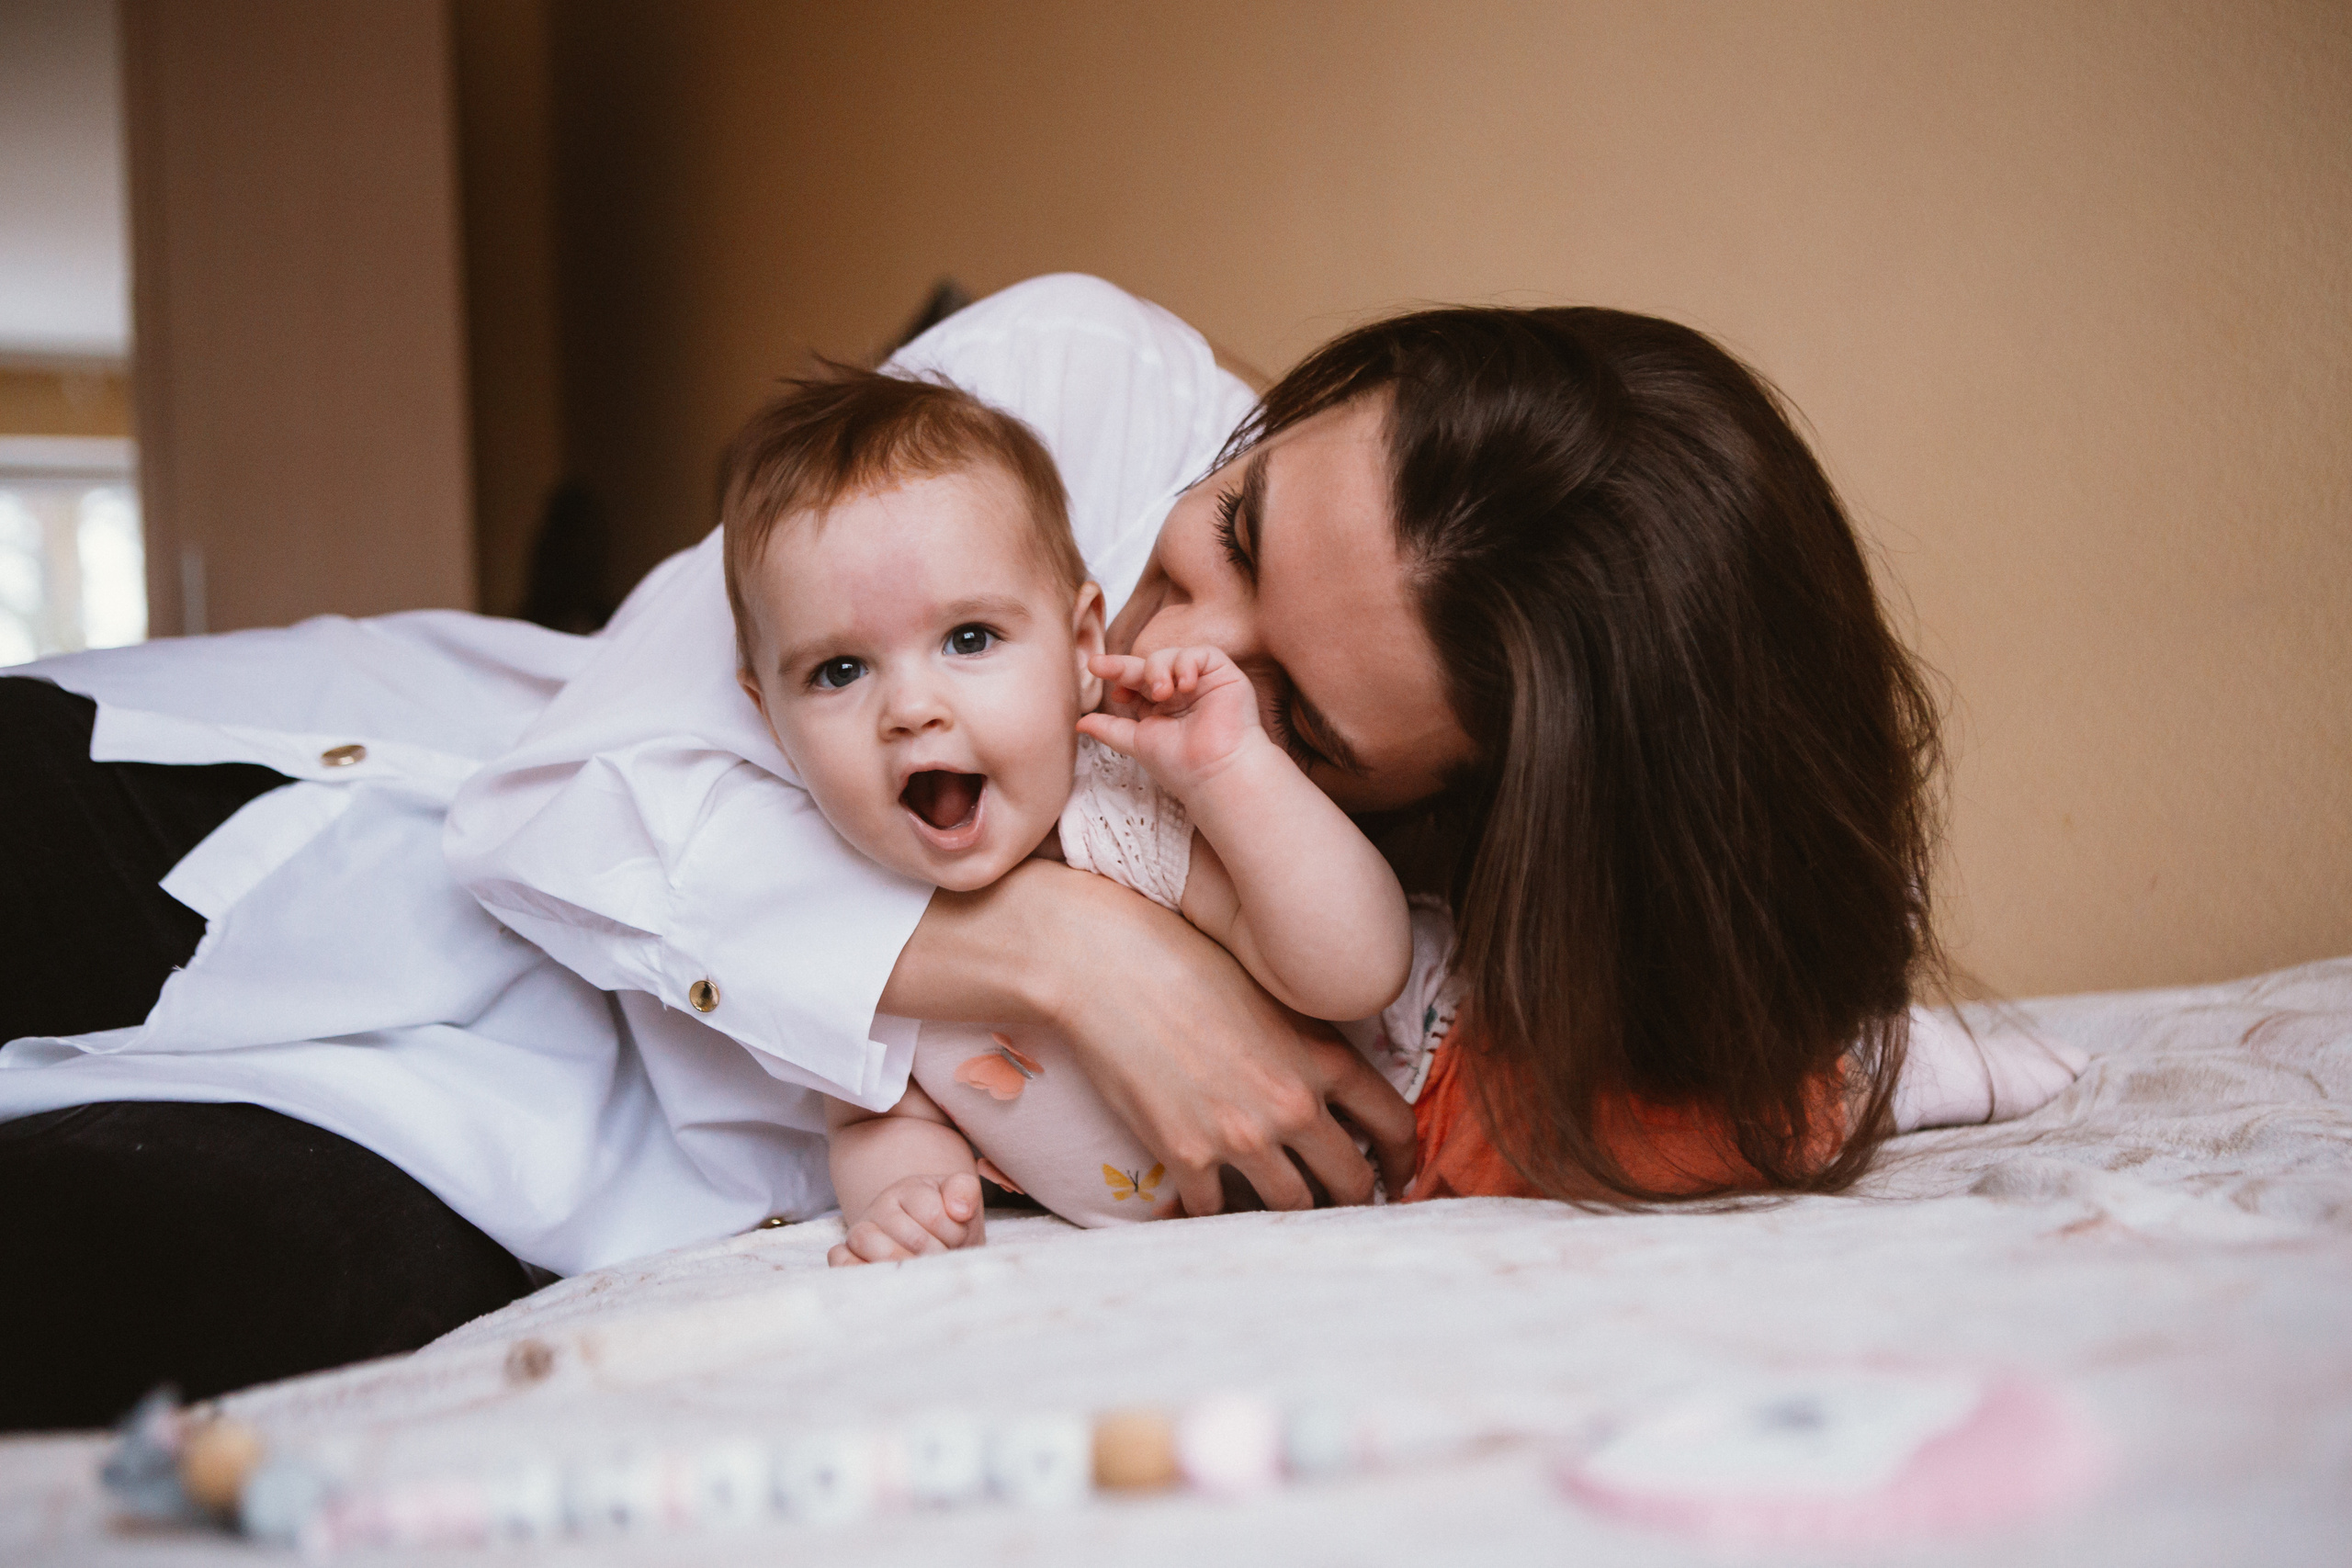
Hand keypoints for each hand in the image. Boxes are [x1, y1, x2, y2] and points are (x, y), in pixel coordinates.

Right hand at [828, 1172, 985, 1265]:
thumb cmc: (947, 1223)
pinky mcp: (846, 1254)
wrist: (929, 1241)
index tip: (958, 1238)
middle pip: (912, 1238)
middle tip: (942, 1258)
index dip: (954, 1233)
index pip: (933, 1214)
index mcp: (910, 1190)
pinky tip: (887, 1278)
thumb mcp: (962, 1201)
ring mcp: (860, 1231)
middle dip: (937, 1254)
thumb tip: (958, 1209)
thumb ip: (964, 1191)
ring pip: (875, 1247)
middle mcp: (881, 1207)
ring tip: (922, 1269)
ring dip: (908, 1266)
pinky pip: (840, 1260)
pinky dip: (859, 1270)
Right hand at [1049, 872, 1416, 1217]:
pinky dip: (1219, 1213)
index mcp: (1323, 1059)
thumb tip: (1327, 1087)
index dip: (1406, 1158)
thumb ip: (1311, 1046)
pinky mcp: (1187, 1156)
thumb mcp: (1273, 996)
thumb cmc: (1188, 962)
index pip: (1394, 1123)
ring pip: (1293, 1206)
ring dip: (1295, 1213)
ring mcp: (1241, 1137)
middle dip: (1357, 1199)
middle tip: (1349, 1207)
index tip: (1400, 1172)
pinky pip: (1217, 1211)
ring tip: (1290, 1214)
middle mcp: (1293, 1106)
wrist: (1109, 968)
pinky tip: (1215, 1205)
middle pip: (1352, 1180)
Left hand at [1079, 647, 1266, 794]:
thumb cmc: (1178, 764)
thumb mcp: (1136, 741)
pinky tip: (1185, 684)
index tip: (1096, 667)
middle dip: (1132, 669)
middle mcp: (1180, 692)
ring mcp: (1202, 682)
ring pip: (1172, 656)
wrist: (1212, 772)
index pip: (1134, 680)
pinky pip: (1201, 653)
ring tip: (1163, 693)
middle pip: (1150, 665)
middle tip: (1122, 680)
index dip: (1117, 671)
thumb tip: (1080, 723)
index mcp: (1160, 706)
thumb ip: (1109, 728)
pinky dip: (1187, 663)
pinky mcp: (1223, 674)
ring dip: (1160, 669)